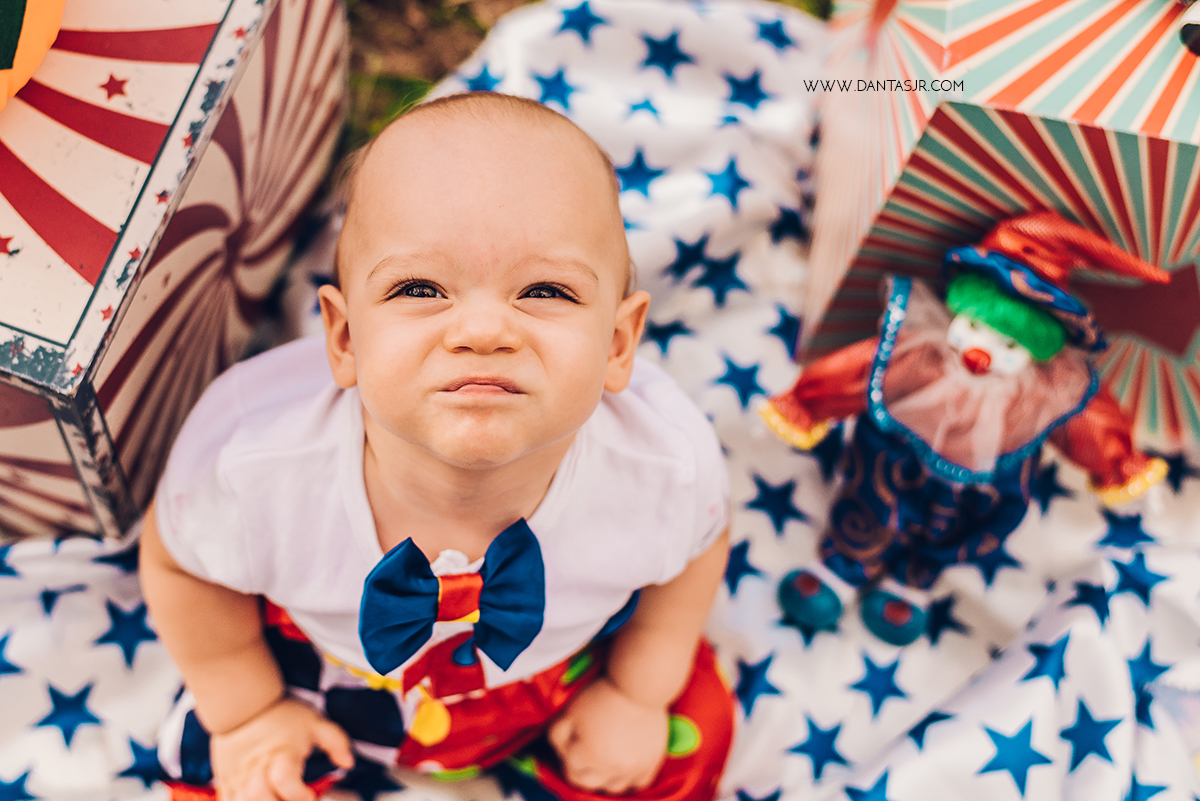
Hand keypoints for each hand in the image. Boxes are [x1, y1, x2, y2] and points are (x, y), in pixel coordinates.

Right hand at [209, 697, 353, 800]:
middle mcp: (258, 767)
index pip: (286, 780)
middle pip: (260, 797)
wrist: (243, 702)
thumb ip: (336, 741)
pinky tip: (257, 799)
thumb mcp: (315, 722)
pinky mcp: (227, 780)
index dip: (299, 794)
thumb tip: (348, 762)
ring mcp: (239, 775)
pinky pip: (229, 800)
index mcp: (282, 754)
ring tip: (276, 798)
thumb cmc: (280, 713)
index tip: (311, 796)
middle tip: (293, 800)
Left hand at [548, 676, 668, 793]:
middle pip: (590, 784)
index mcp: (588, 756)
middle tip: (585, 755)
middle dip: (583, 772)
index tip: (572, 747)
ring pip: (614, 787)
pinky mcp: (651, 762)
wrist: (638, 686)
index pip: (571, 772)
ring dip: (606, 778)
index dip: (568, 760)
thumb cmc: (602, 695)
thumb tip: (559, 751)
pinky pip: (639, 783)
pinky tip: (625, 766)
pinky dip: (630, 778)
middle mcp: (610, 768)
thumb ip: (557, 735)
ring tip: (605, 762)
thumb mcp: (569, 711)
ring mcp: (632, 768)